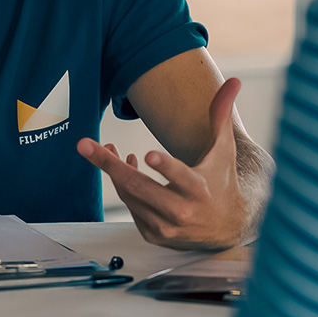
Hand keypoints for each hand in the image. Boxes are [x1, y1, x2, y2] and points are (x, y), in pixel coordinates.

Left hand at [77, 77, 246, 250]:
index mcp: (200, 189)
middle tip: (84, 145)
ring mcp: (166, 227)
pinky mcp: (154, 235)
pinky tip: (126, 167)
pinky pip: (131, 205)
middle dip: (109, 164)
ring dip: (114, 169)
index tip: (147, 154)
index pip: (181, 177)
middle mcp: (182, 212)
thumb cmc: (221, 180)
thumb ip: (221, 116)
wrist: (227, 228)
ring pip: (130, 194)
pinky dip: (123, 186)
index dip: (165, 166)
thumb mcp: (224, 150)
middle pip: (139, 187)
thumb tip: (233, 81)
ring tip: (107, 148)